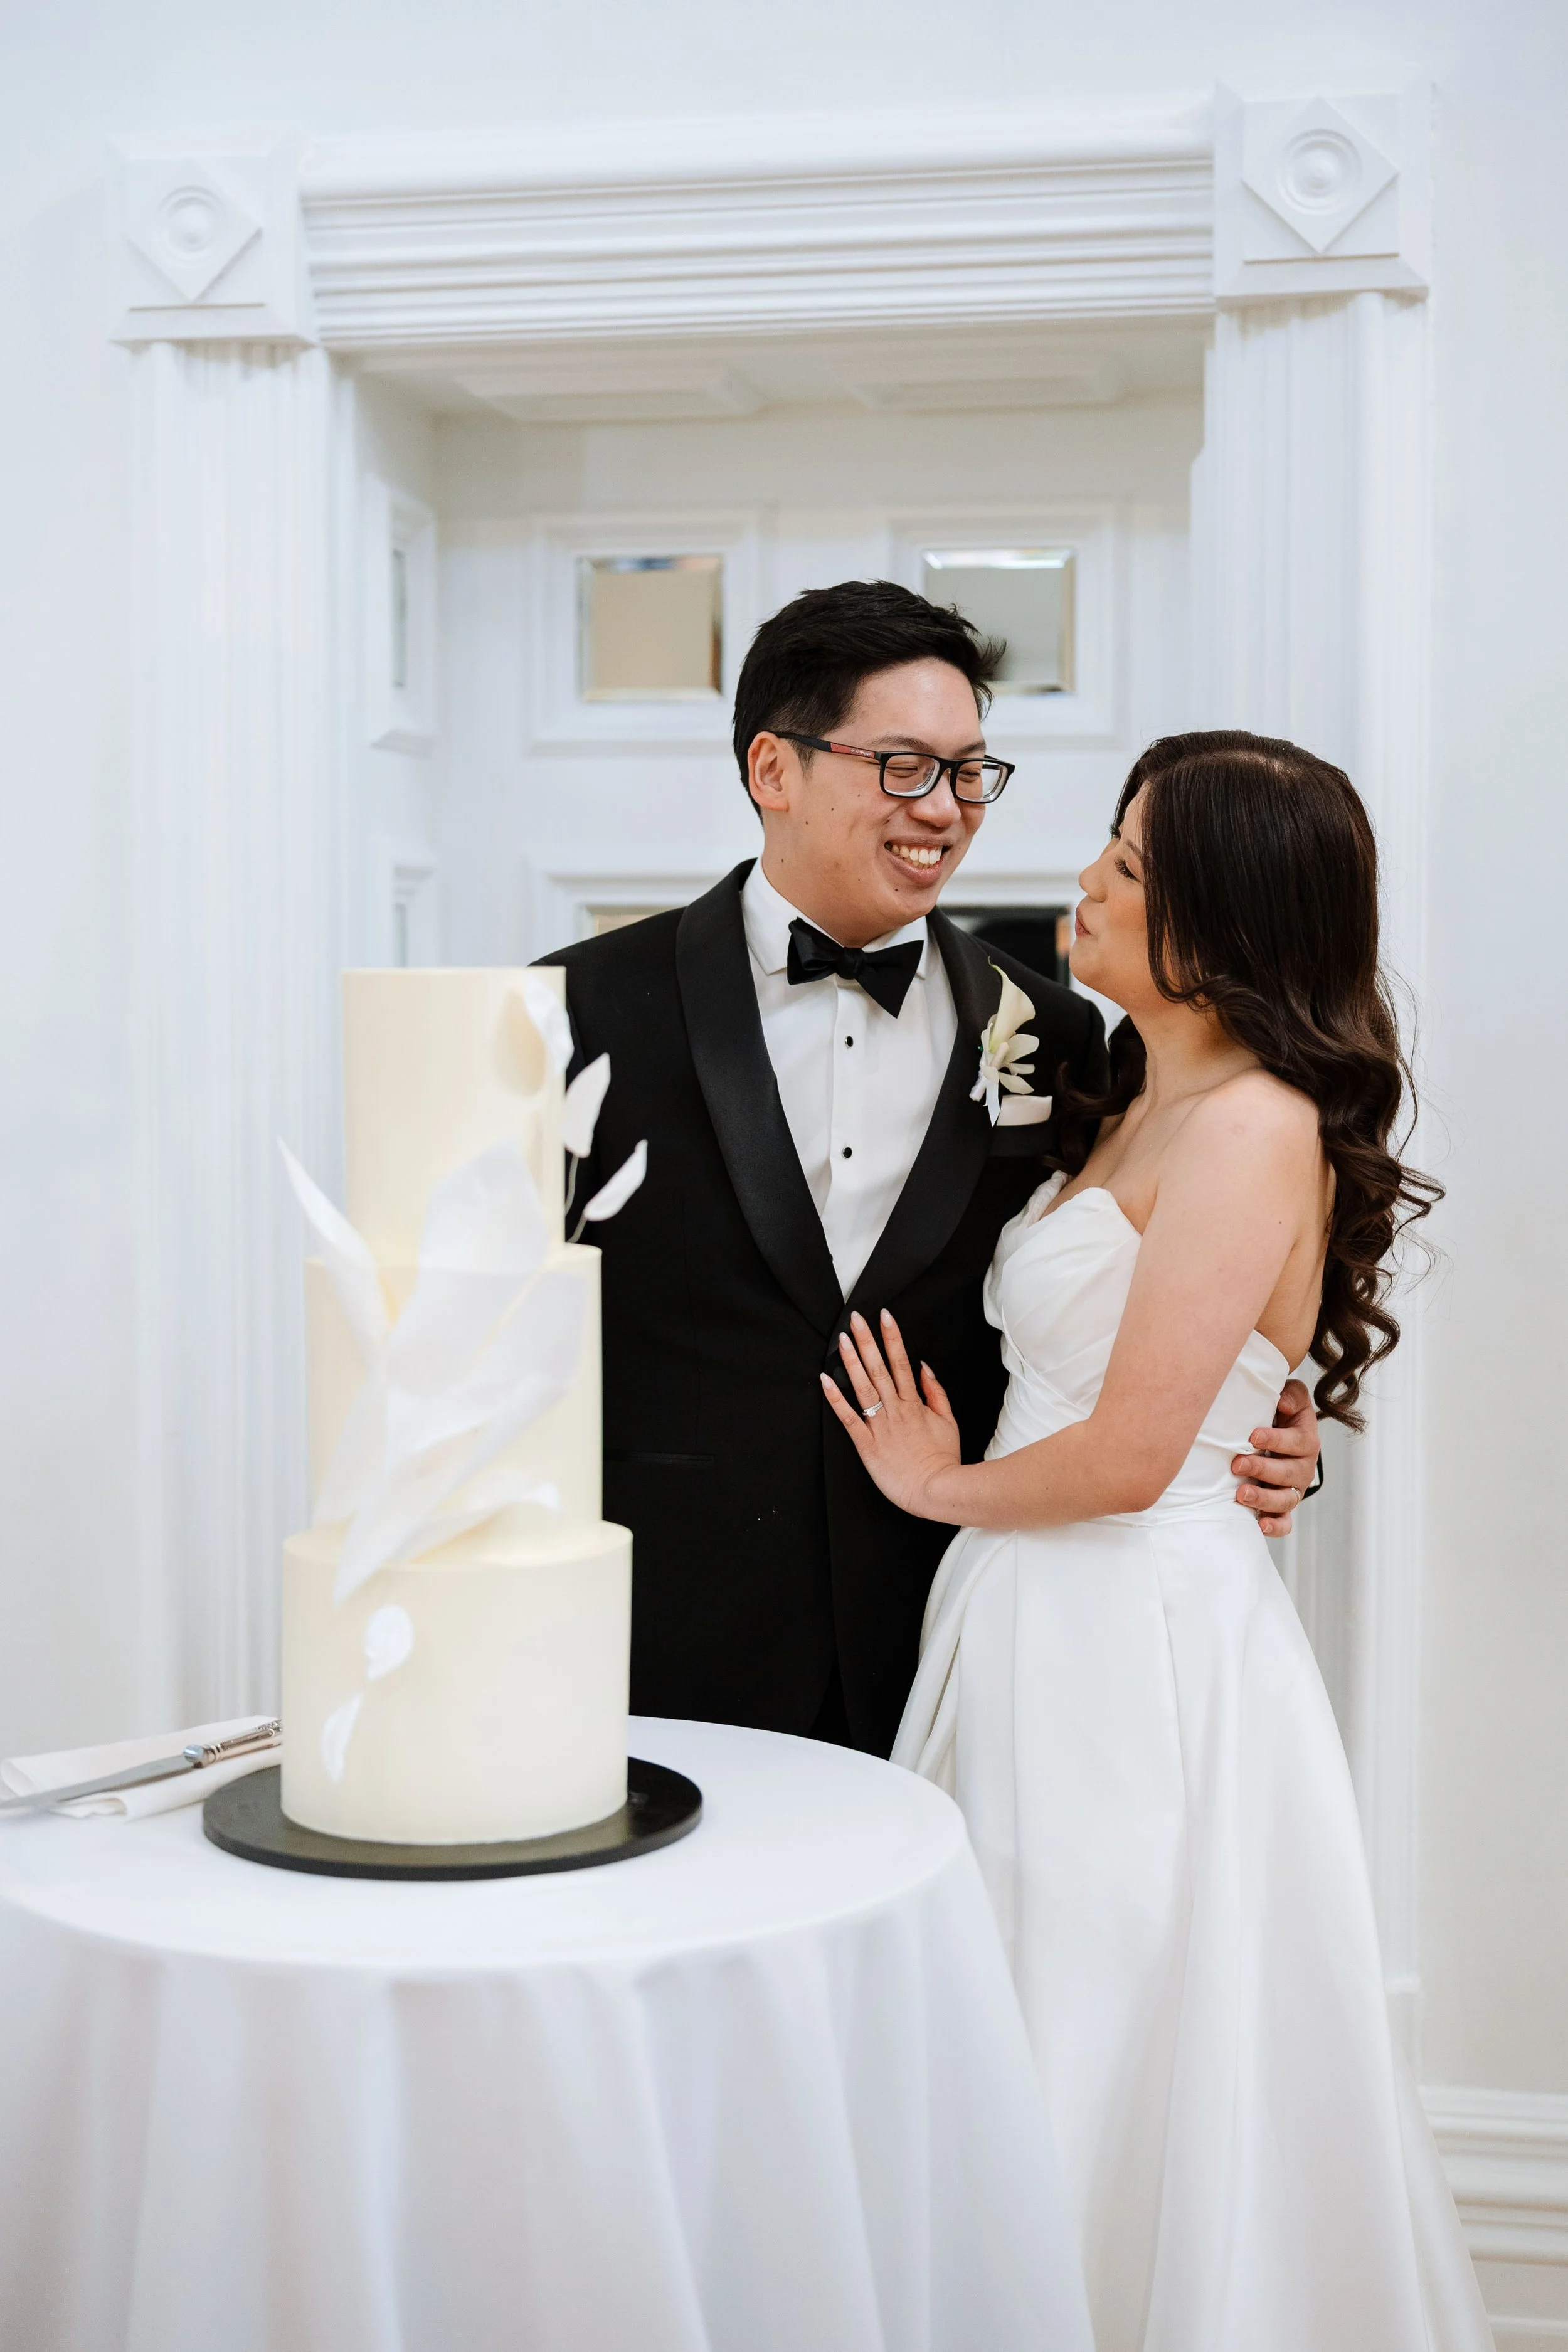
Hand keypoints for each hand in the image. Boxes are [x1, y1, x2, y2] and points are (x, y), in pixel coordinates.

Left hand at [820, 1310, 962, 1518]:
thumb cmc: (942, 1458)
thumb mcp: (948, 1421)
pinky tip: (825, 1380)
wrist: (937, 1490)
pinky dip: (836, 1399)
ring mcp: (881, 1426)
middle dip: (867, 1341)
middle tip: (855, 1318)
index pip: (901, 1363)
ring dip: (852, 1362)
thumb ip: (936, 1393)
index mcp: (914, 1403)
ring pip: (864, 1388)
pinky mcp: (867, 1445)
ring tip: (841, 1340)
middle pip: (879, 1369)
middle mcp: (896, 1410)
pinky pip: (849, 1418)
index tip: (884, 1316)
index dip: (892, 1337)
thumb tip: (924, 1367)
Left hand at [1232, 1377, 1319, 1537]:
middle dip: (1264, 1470)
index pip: (1298, 1442)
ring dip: (1264, 1499)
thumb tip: (1282, 1402)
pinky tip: (1259, 1525)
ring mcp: (1293, 1490)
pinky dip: (1275, 1527)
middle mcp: (1303, 1467)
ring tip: (1241, 1494)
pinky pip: (1285, 1523)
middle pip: (1291, 1474)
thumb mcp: (1289, 1396)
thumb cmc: (1278, 1413)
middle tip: (1238, 1464)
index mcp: (1306, 1439)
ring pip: (1286, 1500)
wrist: (1273, 1432)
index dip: (1277, 1440)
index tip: (1253, 1436)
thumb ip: (1290, 1394)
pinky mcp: (1282, 1508)